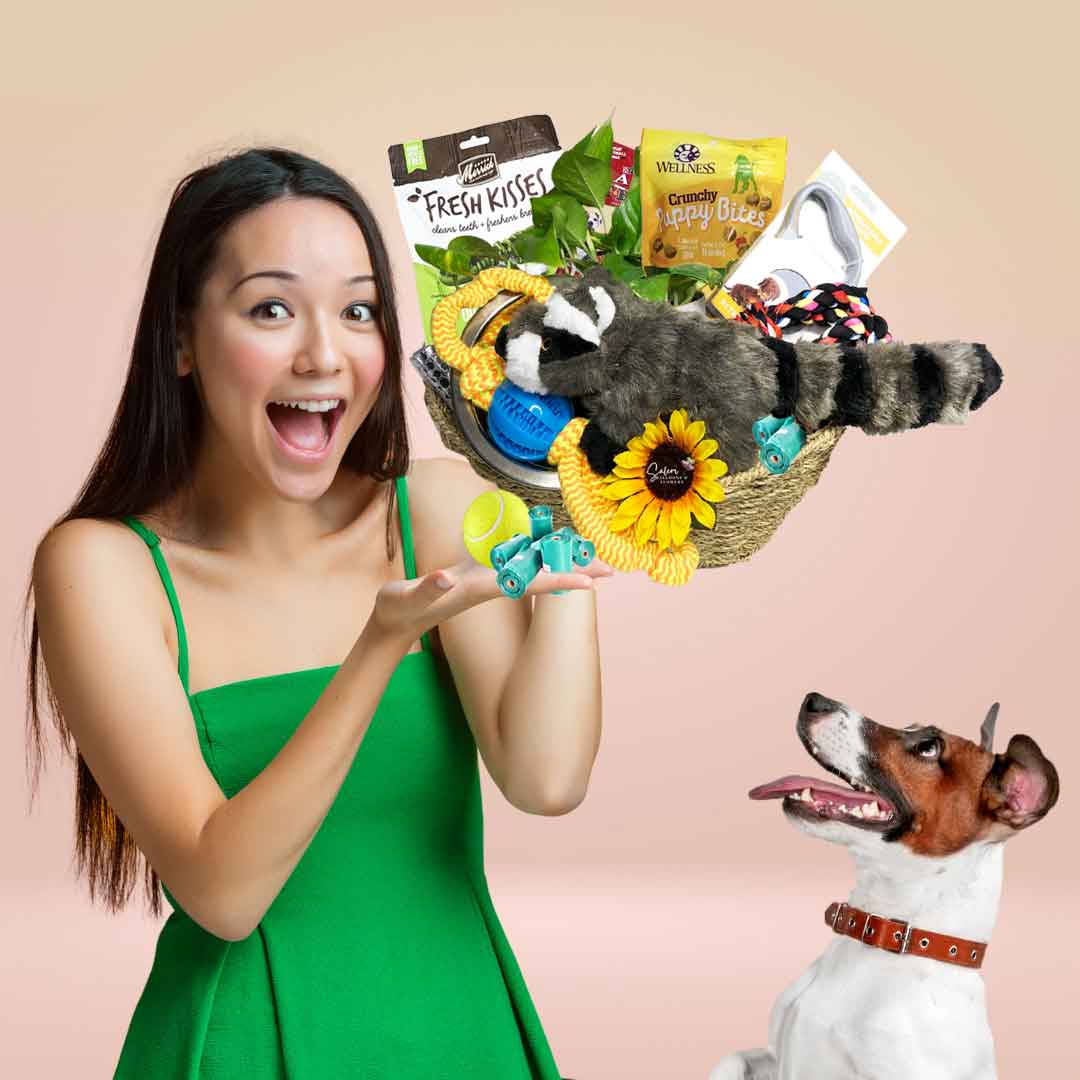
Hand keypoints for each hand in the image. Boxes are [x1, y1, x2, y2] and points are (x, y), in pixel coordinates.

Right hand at [370, 557, 614, 646]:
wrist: (395, 624)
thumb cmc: (400, 610)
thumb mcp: (408, 598)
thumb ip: (427, 588)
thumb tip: (444, 578)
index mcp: (479, 588)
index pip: (526, 582)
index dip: (558, 578)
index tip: (590, 581)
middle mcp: (489, 586)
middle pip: (538, 576)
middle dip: (573, 572)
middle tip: (611, 571)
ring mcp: (485, 582)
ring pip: (529, 569)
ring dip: (559, 562)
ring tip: (591, 556)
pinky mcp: (477, 578)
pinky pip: (514, 563)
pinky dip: (534, 553)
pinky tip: (547, 547)